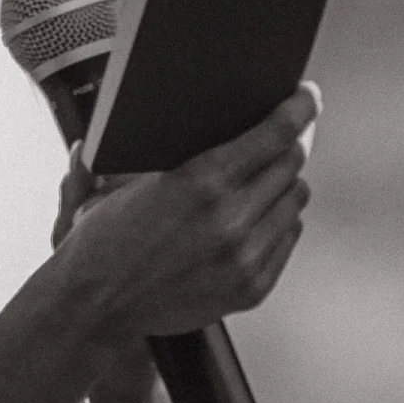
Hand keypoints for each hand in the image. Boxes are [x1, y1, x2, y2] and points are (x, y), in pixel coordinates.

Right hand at [53, 86, 317, 346]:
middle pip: (292, 162)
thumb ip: (174, 145)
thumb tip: (222, 114)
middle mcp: (230, 220)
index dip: (299, 108)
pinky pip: (288, 237)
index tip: (307, 96)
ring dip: (286, 181)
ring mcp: (244, 258)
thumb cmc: (106, 238)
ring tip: (269, 174)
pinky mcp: (252, 288)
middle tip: (289, 131)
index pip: (276, 133)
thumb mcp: (133, 178)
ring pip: (295, 199)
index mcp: (200, 182)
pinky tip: (260, 214)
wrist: (96, 305)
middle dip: (293, 140)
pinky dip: (279, 219)